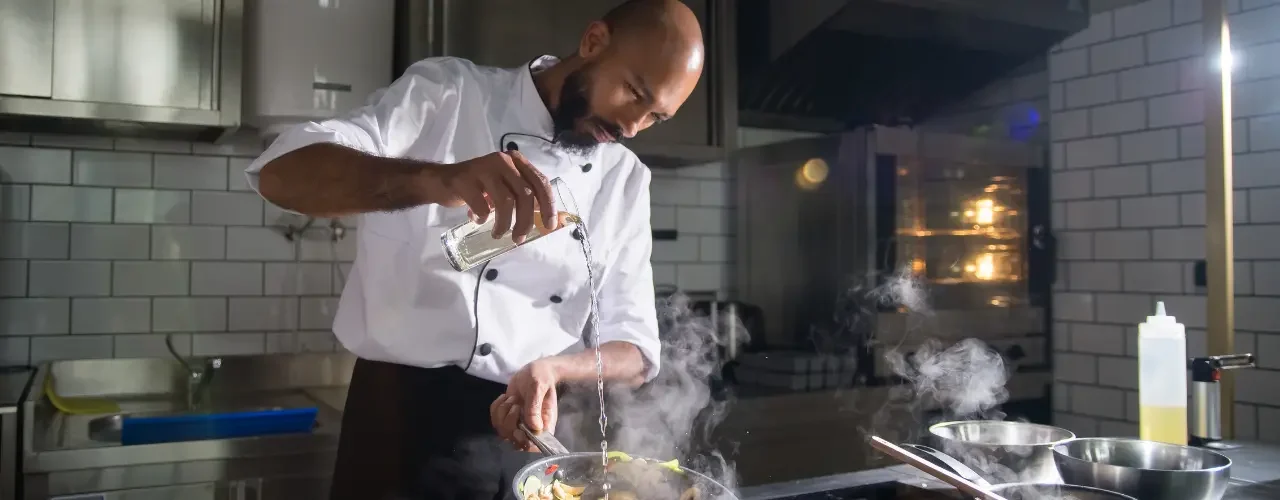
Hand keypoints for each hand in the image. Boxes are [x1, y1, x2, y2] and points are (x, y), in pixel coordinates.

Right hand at [424, 151, 558, 243]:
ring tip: (498, 234)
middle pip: (525, 194)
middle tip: (519, 238)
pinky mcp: (465, 179)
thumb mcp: (504, 188)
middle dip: (525, 221)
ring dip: (504, 224)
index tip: (549, 226)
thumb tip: (549, 221)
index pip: (540, 182)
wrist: (441, 181)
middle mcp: (502, 161)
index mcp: (516, 162)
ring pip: (505, 201)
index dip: (548, 206)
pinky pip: (481, 205)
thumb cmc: (479, 188)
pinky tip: (478, 219)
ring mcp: (483, 168)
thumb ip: (523, 198)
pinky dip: (482, 218)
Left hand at [490, 358, 560, 451]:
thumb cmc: (541, 378)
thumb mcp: (538, 388)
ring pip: (502, 430)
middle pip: (513, 439)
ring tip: (512, 399)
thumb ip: (535, 407)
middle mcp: (531, 428)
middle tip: (515, 404)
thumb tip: (534, 427)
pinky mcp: (507, 416)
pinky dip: (496, 407)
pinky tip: (505, 397)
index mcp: (544, 425)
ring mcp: (518, 423)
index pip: (534, 446)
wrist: (534, 371)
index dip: (524, 442)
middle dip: (509, 421)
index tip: (519, 429)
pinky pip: (495, 420)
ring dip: (502, 412)